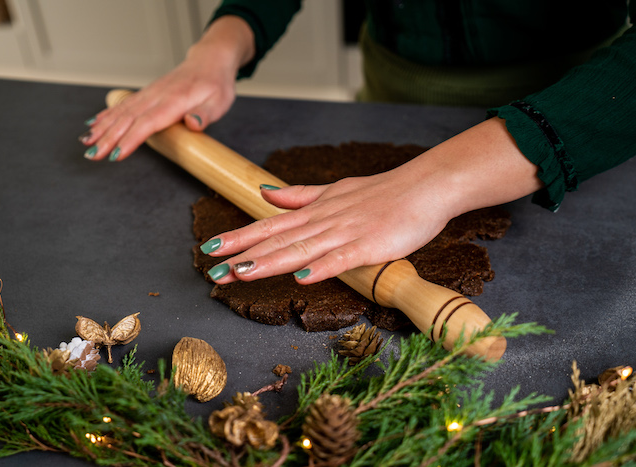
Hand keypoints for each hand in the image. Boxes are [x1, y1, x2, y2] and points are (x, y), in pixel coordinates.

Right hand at [79, 16, 254, 161]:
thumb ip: (205, 114)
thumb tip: (193, 124)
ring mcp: (149, 94)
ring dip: (102, 128)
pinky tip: (93, 125)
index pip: (148, 123)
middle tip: (93, 155)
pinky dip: (106, 115)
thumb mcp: (219, 101)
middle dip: (108, 138)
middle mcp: (157, 96)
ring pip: (121, 112)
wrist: (209, 61)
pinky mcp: (146, 94)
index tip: (117, 154)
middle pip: (128, 119)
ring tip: (86, 143)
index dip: (131, 139)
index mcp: (174, 101)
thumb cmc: (216, 84)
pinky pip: (123, 105)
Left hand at [201, 118, 543, 284]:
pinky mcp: (370, 244)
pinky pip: (343, 258)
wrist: (424, 186)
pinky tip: (302, 277)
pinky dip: (322, 267)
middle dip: (243, 254)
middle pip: (278, 239)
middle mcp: (324, 220)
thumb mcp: (335, 191)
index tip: (211, 247)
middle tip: (210, 268)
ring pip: (302, 249)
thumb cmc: (382, 193)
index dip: (241, 236)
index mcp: (315, 210)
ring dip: (270, 261)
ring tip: (240, 273)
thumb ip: (300, 196)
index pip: (271, 225)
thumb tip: (265, 193)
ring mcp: (346, 232)